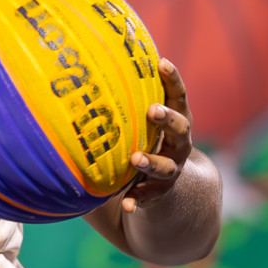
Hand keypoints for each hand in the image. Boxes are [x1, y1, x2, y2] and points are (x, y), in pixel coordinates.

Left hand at [123, 57, 193, 215]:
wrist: (167, 189)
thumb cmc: (145, 142)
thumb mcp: (140, 122)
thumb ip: (124, 100)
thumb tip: (85, 61)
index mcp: (175, 122)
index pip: (179, 96)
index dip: (173, 79)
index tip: (162, 62)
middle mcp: (179, 145)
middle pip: (181, 129)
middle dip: (168, 119)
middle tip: (152, 110)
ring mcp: (171, 170)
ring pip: (166, 167)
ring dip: (151, 162)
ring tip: (136, 160)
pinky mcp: (159, 194)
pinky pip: (149, 199)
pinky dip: (138, 202)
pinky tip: (127, 205)